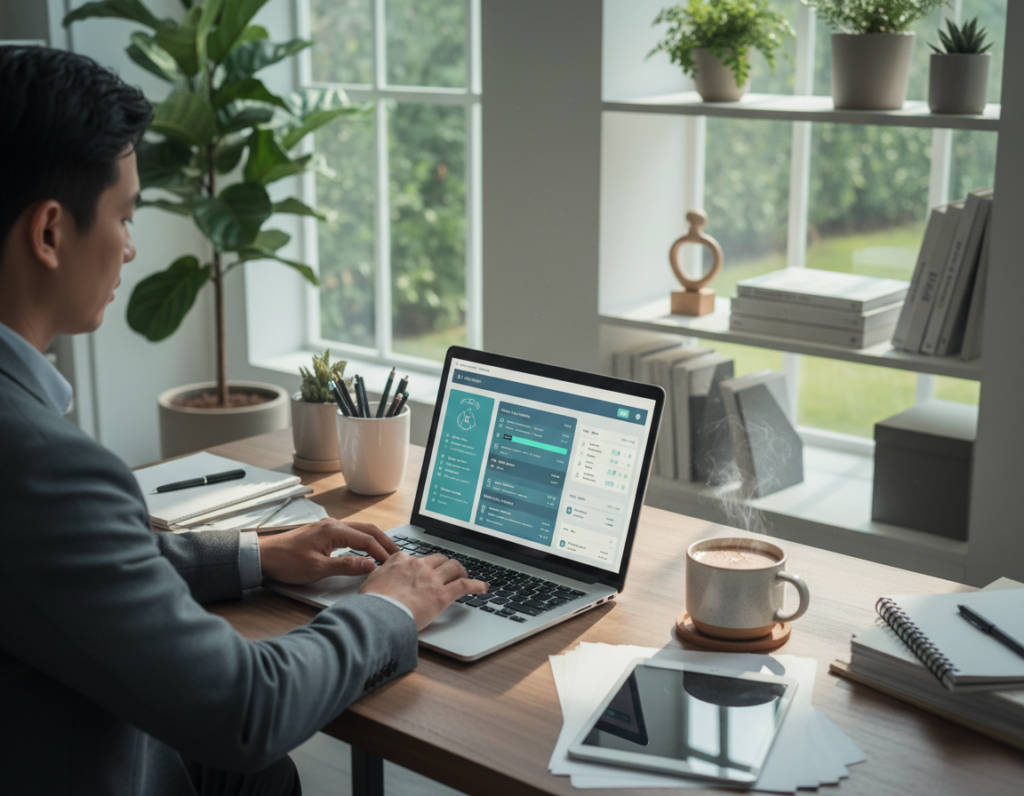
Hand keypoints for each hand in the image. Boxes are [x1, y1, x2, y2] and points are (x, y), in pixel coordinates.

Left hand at [258, 519, 399, 583]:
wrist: (262, 556)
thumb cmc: (286, 561)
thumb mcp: (317, 568)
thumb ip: (346, 566)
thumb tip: (370, 565)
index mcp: (333, 530)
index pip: (366, 539)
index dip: (381, 552)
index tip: (392, 564)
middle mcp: (333, 524)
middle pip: (367, 530)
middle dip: (385, 542)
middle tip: (398, 555)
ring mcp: (328, 527)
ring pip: (360, 530)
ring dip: (375, 540)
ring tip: (387, 553)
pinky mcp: (324, 533)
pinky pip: (351, 533)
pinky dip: (363, 540)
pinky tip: (366, 549)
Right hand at [360, 552, 487, 630]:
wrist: (377, 616)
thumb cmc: (370, 604)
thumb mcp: (370, 583)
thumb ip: (379, 577)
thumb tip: (378, 579)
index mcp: (400, 560)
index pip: (417, 557)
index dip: (423, 565)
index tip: (425, 570)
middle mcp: (418, 566)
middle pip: (438, 559)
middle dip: (444, 565)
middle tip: (448, 572)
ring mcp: (431, 579)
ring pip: (453, 567)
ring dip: (460, 571)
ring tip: (464, 576)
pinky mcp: (442, 594)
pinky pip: (465, 585)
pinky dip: (476, 585)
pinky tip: (483, 588)